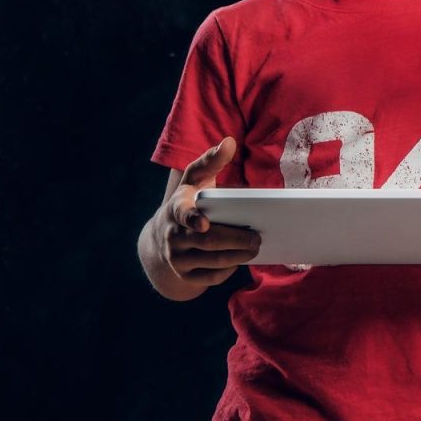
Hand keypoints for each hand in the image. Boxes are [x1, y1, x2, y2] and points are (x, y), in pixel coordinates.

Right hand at [152, 137, 259, 288]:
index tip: (204, 223)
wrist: (163, 237)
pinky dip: (229, 270)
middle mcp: (173, 236)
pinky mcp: (185, 276)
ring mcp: (177, 259)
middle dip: (237, 240)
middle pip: (209, 242)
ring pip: (213, 261)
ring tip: (256, 248)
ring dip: (238, 256)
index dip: (193, 219)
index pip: (183, 215)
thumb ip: (211, 161)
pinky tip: (240, 259)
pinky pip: (212, 277)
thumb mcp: (195, 180)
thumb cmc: (189, 202)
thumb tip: (229, 142)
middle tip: (258, 238)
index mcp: (176, 210)